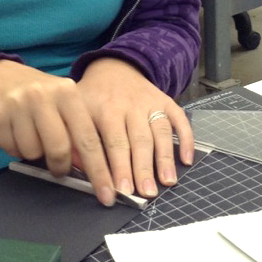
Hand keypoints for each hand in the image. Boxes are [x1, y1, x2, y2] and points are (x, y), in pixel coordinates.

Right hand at [0, 60, 117, 204]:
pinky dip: (15, 148)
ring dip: (34, 153)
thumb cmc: (39, 95)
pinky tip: (16, 132)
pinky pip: (12, 150)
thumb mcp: (63, 104)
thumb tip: (88, 167)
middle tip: (59, 168)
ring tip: (32, 135)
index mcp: (66, 92)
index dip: (98, 170)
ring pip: (33, 152)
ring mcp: (17, 104)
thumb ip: (78, 131)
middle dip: (60, 166)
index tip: (107, 193)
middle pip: (59, 149)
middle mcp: (42, 95)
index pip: (87, 138)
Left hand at [76, 58, 194, 198]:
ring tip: (166, 182)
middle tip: (145, 194)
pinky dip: (185, 139)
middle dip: (141, 169)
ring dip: (164, 158)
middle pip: (136, 140)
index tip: (117, 193)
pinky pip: (178, 119)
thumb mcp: (76, 111)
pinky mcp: (165, 100)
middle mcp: (128, 105)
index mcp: (103, 109)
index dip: (114, 169)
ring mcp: (149, 102)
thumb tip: (74, 168)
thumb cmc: (93, 97)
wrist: (114, 67)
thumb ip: (75, 138)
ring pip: (158, 132)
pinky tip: (187, 159)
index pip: (109, 144)